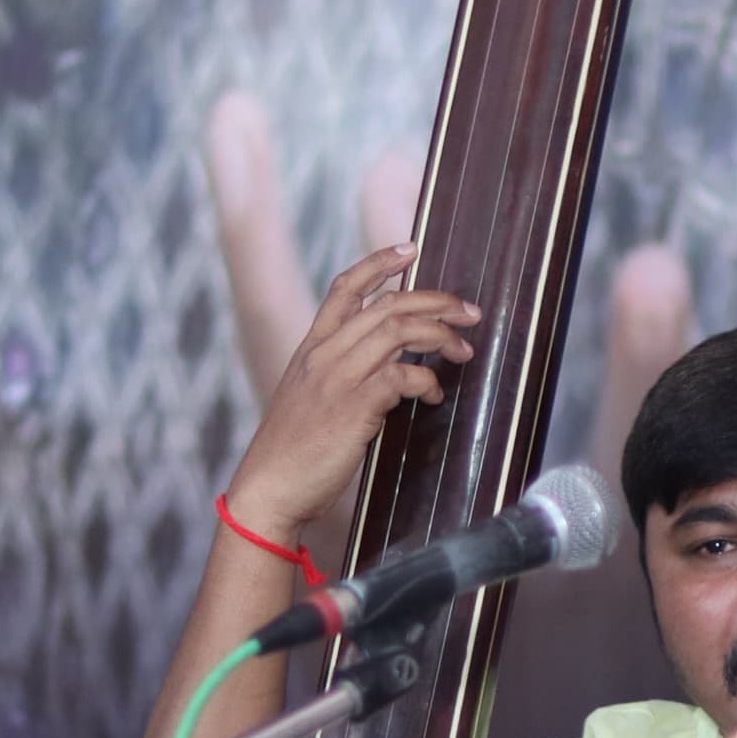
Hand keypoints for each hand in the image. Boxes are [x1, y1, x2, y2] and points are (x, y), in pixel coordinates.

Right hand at [220, 246, 482, 547]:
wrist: (267, 489)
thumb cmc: (292, 452)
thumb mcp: (307, 398)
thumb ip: (339, 375)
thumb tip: (387, 369)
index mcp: (311, 348)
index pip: (345, 288)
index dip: (379, 262)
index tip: (411, 249)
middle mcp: (324, 355)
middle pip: (387, 305)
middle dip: (436, 301)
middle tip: (469, 312)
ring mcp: (338, 379)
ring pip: (399, 332)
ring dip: (441, 336)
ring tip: (463, 351)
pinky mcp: (353, 408)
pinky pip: (403, 376)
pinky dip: (428, 380)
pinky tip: (435, 395)